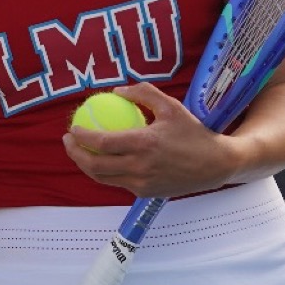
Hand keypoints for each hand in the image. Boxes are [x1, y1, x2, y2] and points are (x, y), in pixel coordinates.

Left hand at [62, 82, 245, 198]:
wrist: (215, 165)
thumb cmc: (192, 132)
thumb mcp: (171, 106)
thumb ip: (143, 94)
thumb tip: (116, 91)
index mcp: (144, 144)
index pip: (102, 142)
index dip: (82, 136)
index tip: (73, 127)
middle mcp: (140, 166)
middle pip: (95, 164)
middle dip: (75, 153)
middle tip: (69, 140)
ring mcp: (142, 183)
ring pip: (102, 177)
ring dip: (85, 165)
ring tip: (79, 150)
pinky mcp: (145, 193)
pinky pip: (118, 182)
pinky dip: (106, 171)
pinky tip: (101, 159)